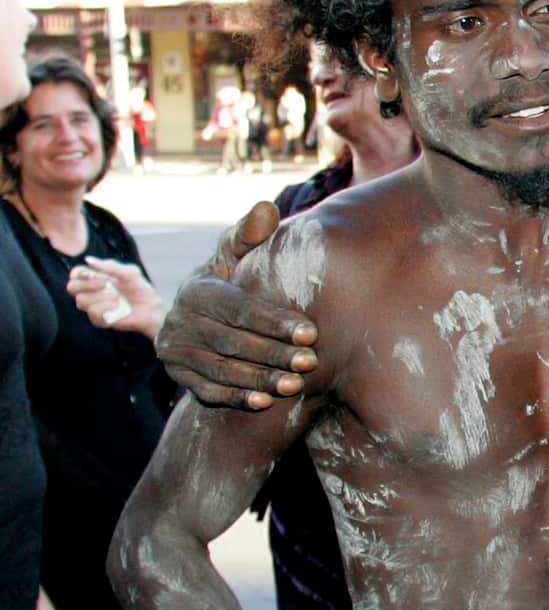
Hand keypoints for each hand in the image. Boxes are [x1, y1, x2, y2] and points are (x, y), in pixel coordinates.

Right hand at [67, 257, 166, 339]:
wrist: (149, 307)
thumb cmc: (139, 287)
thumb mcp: (129, 272)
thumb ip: (109, 266)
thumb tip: (88, 260)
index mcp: (96, 278)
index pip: (76, 274)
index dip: (78, 274)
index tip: (91, 274)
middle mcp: (90, 292)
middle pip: (72, 287)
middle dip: (89, 285)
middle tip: (107, 284)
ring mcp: (92, 306)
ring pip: (81, 301)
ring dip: (101, 298)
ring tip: (117, 297)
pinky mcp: (97, 319)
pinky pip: (93, 313)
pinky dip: (107, 309)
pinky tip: (118, 308)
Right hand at [156, 201, 317, 410]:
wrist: (202, 316)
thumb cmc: (232, 278)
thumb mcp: (235, 255)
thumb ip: (250, 236)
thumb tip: (266, 208)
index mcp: (197, 289)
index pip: (240, 309)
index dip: (276, 321)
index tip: (312, 333)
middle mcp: (179, 321)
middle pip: (233, 342)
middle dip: (275, 353)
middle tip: (311, 361)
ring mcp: (174, 352)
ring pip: (221, 370)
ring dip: (260, 380)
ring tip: (295, 385)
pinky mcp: (177, 377)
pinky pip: (207, 391)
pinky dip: (236, 397)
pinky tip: (264, 402)